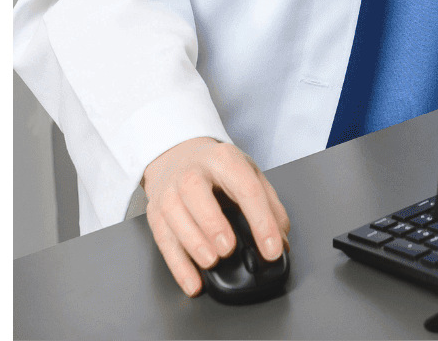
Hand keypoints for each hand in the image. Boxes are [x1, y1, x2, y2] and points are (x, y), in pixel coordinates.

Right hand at [141, 137, 289, 296]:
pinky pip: (163, 240)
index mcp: (225, 159)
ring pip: (175, 215)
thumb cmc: (218, 169)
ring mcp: (170, 190)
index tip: (272, 250)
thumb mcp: (248, 175)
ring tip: (211, 262)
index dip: (262, 221)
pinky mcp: (155, 212)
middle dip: (213, 223)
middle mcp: (194, 172)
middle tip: (229, 249)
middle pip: (198, 193)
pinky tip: (193, 281)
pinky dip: (178, 265)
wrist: (179, 157)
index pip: (246, 188)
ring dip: (193, 243)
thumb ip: (269, 206)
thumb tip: (281, 240)